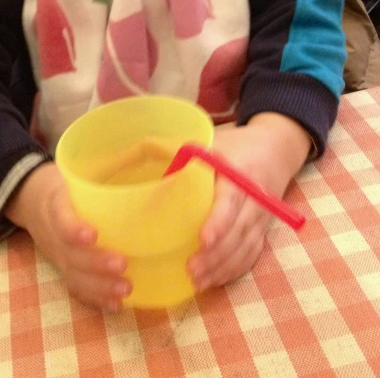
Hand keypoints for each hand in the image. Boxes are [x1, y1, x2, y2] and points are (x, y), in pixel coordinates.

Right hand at [6, 163, 130, 309]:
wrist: (29, 197)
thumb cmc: (63, 182)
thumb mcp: (74, 170)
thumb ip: (105, 165)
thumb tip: (152, 152)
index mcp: (54, 202)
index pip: (60, 216)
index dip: (73, 228)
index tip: (91, 234)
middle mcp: (52, 232)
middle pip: (70, 253)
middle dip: (96, 262)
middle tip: (122, 264)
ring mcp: (57, 253)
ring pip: (74, 274)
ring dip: (99, 286)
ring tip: (125, 289)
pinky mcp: (63, 266)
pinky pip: (76, 286)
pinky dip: (95, 298)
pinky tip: (117, 305)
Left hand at [187, 113, 310, 290]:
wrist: (275, 148)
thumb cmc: (234, 146)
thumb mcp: (211, 143)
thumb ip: (185, 158)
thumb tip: (150, 172)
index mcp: (240, 174)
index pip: (231, 202)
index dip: (219, 222)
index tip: (203, 240)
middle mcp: (255, 199)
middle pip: (239, 232)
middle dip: (216, 254)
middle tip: (191, 270)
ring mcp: (261, 217)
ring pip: (246, 248)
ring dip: (223, 267)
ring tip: (198, 282)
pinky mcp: (262, 229)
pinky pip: (252, 254)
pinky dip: (235, 270)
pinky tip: (215, 280)